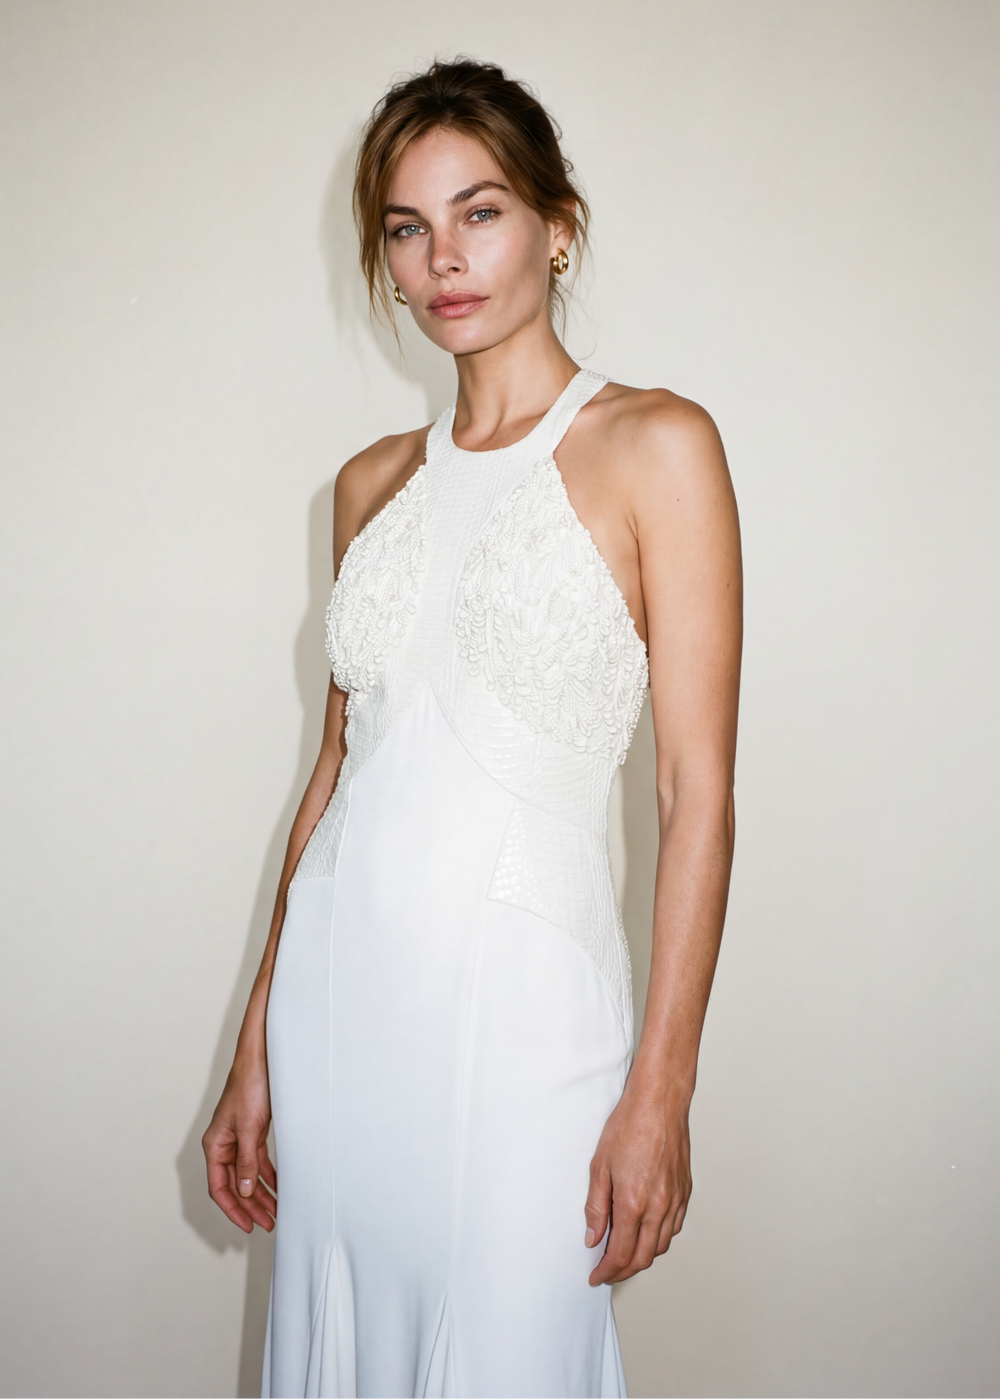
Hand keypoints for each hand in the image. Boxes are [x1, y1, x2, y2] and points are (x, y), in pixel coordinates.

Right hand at [202, 1057, 276, 1233]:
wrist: (261, 1059)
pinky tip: (279, 1187)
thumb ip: (246, 1161)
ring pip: (248, 1175)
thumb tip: (243, 1190)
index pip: (219, 1188)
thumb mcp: (249, 1129)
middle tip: (268, 1224)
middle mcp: (224, 1145)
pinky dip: (268, 1175)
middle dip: (251, 1206)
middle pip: (235, 1185)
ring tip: (277, 1211)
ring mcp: (239, 1139)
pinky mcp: (253, 1131)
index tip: (248, 1226)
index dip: (233, 1209)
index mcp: (215, 1145)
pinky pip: (258, 1161)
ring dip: (261, 1194)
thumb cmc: (250, 1087)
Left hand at [584, 1080, 691, 1284]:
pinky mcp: (686, 1191)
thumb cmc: (629, 1126)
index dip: (607, 1271)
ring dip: (642, 1257)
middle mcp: (659, 1207)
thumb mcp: (599, 1165)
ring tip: (624, 1255)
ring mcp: (676, 1200)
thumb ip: (596, 1207)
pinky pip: (674, 1227)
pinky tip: (646, 1233)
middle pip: (643, 1258)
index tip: (596, 1275)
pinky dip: (659, 1239)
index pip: (621, 1254)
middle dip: (623, 1271)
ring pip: (661, 1246)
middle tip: (607, 1271)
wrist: (659, 1102)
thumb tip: (593, 1237)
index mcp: (634, 1203)